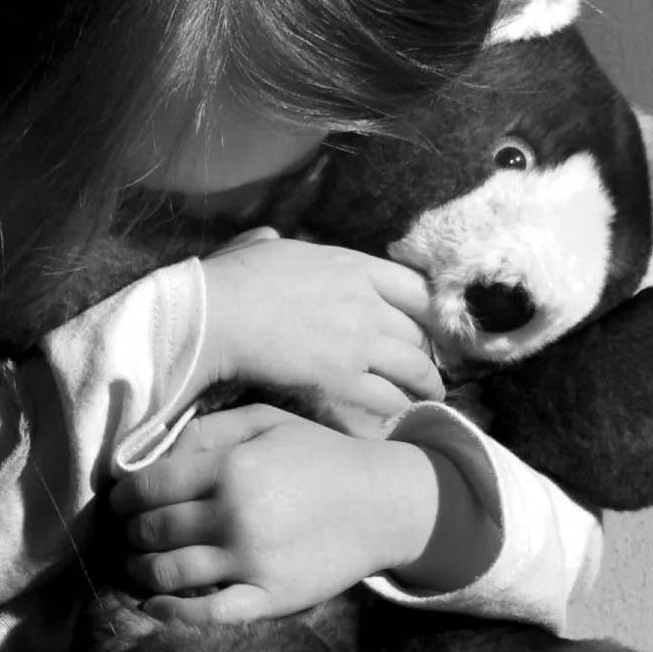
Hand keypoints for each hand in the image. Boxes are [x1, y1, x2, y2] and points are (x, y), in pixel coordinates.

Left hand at [109, 405, 438, 625]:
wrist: (385, 503)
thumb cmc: (321, 457)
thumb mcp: (266, 423)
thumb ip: (207, 432)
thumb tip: (154, 458)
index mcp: (231, 468)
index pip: (148, 488)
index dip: (123, 497)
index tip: (120, 503)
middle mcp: (235, 515)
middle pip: (152, 530)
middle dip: (131, 532)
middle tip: (131, 533)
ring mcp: (252, 561)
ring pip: (168, 572)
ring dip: (140, 570)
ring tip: (138, 564)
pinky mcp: (270, 598)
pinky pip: (207, 614)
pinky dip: (171, 613)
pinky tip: (153, 606)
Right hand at [194, 231, 442, 431]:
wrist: (218, 316)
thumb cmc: (234, 278)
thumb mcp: (268, 245)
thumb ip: (284, 244)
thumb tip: (272, 237)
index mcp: (352, 266)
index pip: (414, 287)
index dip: (431, 309)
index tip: (434, 325)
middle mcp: (365, 303)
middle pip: (417, 330)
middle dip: (429, 350)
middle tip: (431, 364)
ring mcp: (357, 342)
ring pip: (413, 366)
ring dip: (427, 383)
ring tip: (431, 395)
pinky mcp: (341, 377)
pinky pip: (387, 396)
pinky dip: (400, 407)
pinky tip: (403, 414)